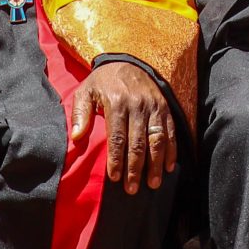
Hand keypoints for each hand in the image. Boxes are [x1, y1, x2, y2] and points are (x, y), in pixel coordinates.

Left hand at [67, 61, 175, 192]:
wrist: (127, 60)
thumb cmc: (103, 81)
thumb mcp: (86, 91)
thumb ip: (80, 113)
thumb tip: (75, 137)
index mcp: (117, 103)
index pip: (117, 137)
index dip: (117, 159)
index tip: (115, 178)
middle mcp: (138, 105)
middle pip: (138, 142)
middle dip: (136, 168)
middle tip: (132, 189)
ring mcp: (154, 107)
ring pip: (157, 139)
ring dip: (156, 163)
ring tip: (153, 184)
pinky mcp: (165, 108)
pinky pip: (171, 131)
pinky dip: (172, 150)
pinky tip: (169, 167)